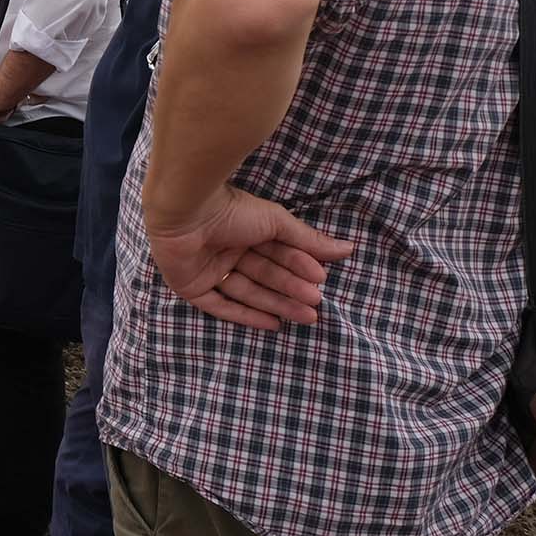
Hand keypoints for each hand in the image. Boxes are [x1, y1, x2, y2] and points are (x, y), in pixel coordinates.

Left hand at [145, 183, 354, 330]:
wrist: (187, 213)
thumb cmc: (231, 210)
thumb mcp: (276, 223)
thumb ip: (308, 240)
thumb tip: (347, 249)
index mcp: (244, 231)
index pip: (276, 253)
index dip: (298, 266)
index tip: (320, 279)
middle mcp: (226, 250)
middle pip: (264, 275)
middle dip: (290, 289)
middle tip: (316, 304)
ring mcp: (207, 269)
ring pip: (247, 292)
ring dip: (276, 304)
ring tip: (307, 315)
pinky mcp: (191, 286)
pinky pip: (220, 306)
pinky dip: (245, 315)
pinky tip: (272, 324)